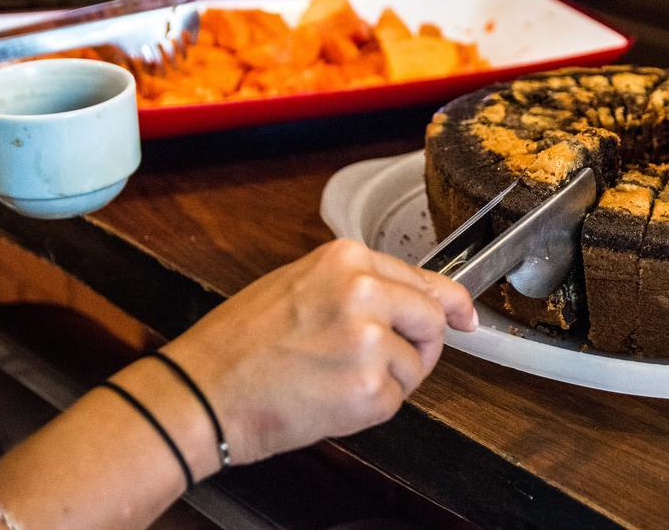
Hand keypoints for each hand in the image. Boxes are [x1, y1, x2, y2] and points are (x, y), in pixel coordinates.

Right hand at [163, 239, 475, 465]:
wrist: (203, 392)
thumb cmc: (241, 344)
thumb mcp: (301, 286)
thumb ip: (360, 286)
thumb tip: (417, 301)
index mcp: (346, 260)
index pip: (422, 279)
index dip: (449, 303)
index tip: (464, 316)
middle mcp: (365, 291)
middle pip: (430, 319)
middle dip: (417, 345)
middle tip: (378, 362)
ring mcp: (370, 340)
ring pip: (414, 364)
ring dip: (386, 379)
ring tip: (333, 378)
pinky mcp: (370, 388)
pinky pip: (396, 400)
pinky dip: (370, 408)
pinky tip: (330, 398)